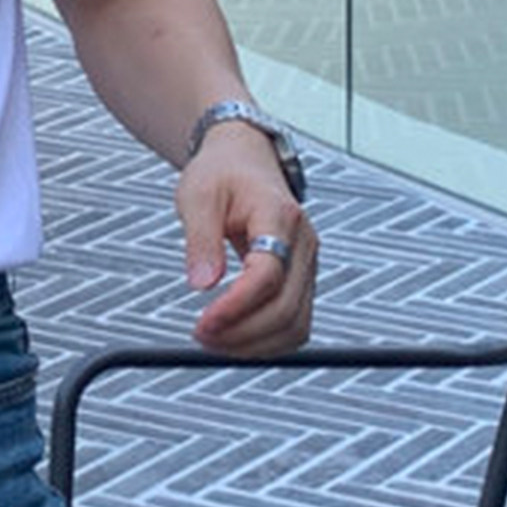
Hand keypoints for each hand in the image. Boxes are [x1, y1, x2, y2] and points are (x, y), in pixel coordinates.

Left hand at [176, 123, 315, 357]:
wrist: (245, 160)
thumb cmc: (220, 174)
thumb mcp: (197, 195)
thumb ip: (200, 239)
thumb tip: (201, 285)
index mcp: (279, 215)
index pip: (268, 274)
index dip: (237, 306)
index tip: (203, 322)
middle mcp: (304, 243)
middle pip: (287, 308)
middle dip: (242, 333)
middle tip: (200, 336)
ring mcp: (309, 264)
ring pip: (297, 325)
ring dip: (256, 345)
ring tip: (213, 341)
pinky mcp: (303, 280)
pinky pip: (295, 324)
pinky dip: (268, 341)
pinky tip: (235, 339)